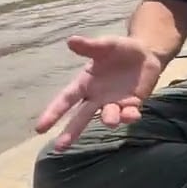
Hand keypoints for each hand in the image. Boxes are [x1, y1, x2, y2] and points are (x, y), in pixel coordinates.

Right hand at [34, 35, 164, 150]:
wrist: (146, 52)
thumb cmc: (120, 49)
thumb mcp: (105, 45)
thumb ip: (90, 46)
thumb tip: (71, 40)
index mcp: (85, 83)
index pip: (66, 99)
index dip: (53, 112)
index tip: (40, 128)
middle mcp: (97, 96)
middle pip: (81, 117)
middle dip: (71, 132)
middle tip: (59, 147)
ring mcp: (115, 102)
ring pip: (107, 117)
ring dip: (108, 119)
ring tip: (111, 120)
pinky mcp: (132, 104)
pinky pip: (129, 114)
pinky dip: (130, 116)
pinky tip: (133, 115)